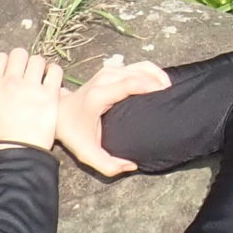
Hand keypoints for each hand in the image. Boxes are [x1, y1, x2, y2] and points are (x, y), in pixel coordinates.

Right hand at [0, 48, 63, 154]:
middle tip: (25, 72)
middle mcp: (10, 82)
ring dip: (38, 66)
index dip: (5, 62)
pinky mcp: (50, 95)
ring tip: (39, 77)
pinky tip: (51, 79)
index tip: (10, 70)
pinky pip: (55, 71)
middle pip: (19, 53)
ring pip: (38, 60)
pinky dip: (54, 72)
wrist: (17, 153)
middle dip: (22, 60)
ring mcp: (31, 87)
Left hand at [54, 56, 170, 176]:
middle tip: (173, 96)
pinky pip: (136, 66)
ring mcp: (107, 72)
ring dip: (157, 75)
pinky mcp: (111, 71)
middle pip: (139, 72)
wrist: (59, 112)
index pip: (129, 84)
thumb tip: (131, 165)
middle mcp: (104, 79)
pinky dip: (151, 72)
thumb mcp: (87, 154)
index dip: (150, 85)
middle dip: (159, 80)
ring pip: (140, 66)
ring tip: (169, 90)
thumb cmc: (74, 133)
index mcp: (98, 96)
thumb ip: (108, 165)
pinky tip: (159, 84)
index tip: (166, 93)